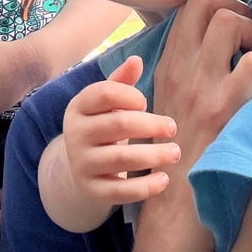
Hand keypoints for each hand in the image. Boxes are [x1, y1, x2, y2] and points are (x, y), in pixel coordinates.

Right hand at [61, 56, 179, 207]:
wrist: (80, 170)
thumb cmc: (101, 126)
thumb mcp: (105, 103)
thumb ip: (121, 82)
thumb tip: (137, 60)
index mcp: (79, 107)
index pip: (105, 93)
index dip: (131, 95)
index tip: (146, 103)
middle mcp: (76, 134)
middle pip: (118, 124)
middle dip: (151, 125)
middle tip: (172, 128)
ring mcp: (82, 164)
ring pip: (122, 158)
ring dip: (154, 155)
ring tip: (175, 152)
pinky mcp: (92, 190)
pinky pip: (120, 191)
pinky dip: (146, 187)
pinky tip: (164, 179)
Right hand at [152, 0, 251, 173]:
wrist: (175, 196)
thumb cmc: (177, 147)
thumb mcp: (167, 98)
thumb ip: (182, 67)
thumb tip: (210, 39)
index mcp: (167, 62)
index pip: (188, 5)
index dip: (218, 3)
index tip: (233, 25)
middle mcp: (180, 67)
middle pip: (205, 2)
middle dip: (237, 10)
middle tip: (250, 37)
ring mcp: (201, 85)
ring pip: (228, 22)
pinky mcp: (224, 109)